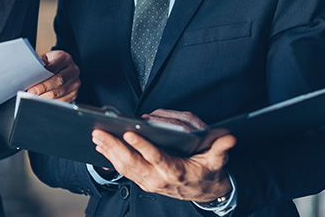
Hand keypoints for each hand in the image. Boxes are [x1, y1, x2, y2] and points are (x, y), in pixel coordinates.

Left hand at [26, 49, 79, 101]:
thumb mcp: (46, 59)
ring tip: (35, 97)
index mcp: (65, 58)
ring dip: (45, 97)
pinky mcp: (74, 94)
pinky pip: (61, 101)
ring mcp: (75, 83)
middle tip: (32, 92)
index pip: (53, 67)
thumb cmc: (52, 63)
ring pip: (59, 93)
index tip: (33, 83)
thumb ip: (40, 63)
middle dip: (43, 88)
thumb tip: (33, 72)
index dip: (42, 76)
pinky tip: (42, 100)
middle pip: (58, 81)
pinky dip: (50, 102)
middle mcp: (73, 70)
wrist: (63, 68)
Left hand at [92, 109, 235, 200]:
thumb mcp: (217, 161)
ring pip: (124, 167)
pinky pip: (123, 170)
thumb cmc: (207, 172)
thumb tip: (228, 139)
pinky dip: (110, 157)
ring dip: (108, 151)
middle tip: (99, 132)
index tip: (130, 133)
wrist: (203, 192)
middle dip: (114, 147)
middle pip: (132, 163)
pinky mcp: (142, 181)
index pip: (156, 158)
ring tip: (96, 136)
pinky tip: (101, 146)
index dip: (143, 146)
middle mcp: (158, 179)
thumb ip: (220, 149)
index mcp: (175, 172)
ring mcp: (148, 181)